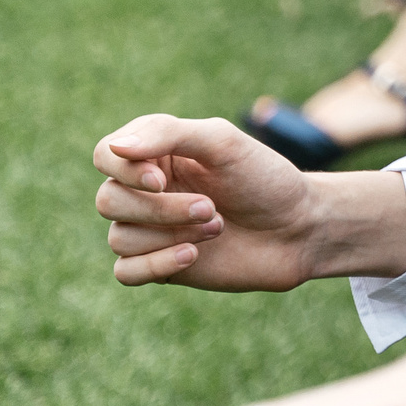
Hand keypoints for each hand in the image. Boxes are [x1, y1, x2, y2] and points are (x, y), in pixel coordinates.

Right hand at [95, 115, 317, 290]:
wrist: (300, 228)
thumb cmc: (265, 179)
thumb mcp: (224, 143)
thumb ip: (169, 133)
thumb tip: (114, 147)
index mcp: (156, 153)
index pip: (104, 154)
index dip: (123, 169)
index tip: (161, 179)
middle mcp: (146, 191)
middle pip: (109, 200)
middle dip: (160, 209)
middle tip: (211, 208)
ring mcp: (150, 229)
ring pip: (118, 237)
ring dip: (170, 234)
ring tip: (218, 227)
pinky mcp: (158, 264)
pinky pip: (125, 272)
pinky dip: (155, 264)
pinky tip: (194, 255)